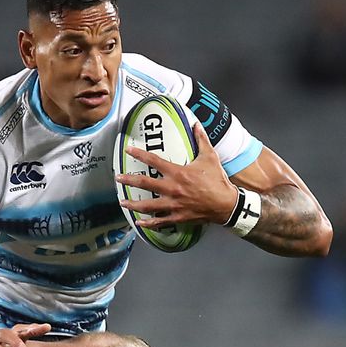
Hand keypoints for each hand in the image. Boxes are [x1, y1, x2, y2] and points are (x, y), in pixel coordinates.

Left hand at [115, 123, 237, 228]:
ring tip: (122, 202)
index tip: (128, 150)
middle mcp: (172, 188)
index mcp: (178, 173)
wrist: (227, 204)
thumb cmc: (218, 181)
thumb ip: (201, 139)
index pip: (154, 160)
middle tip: (118, 178)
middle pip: (145, 183)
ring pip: (148, 205)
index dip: (139, 154)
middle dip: (129, 180)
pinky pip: (159, 221)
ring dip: (133, 204)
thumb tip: (197, 123)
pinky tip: (139, 223)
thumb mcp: (210, 157)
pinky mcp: (177, 217)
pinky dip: (148, 223)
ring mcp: (174, 204)